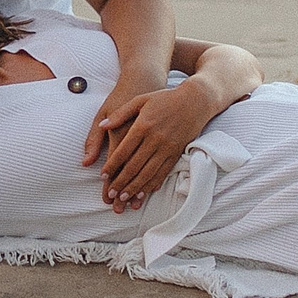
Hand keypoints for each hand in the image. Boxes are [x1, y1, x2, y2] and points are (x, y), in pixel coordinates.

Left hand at [94, 82, 215, 213]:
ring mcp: (167, 147)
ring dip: (135, 187)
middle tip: (111, 194)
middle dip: (121, 182)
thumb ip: (120, 114)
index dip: (112, 165)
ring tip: (124, 198)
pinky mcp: (177, 153)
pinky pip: (163, 172)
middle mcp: (155, 139)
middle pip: (135, 165)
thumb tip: (102, 125)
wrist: (195, 101)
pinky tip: (144, 192)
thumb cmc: (164, 99)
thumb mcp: (140, 100)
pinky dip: (153, 184)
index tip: (103, 176)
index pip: (124, 150)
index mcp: (143, 125)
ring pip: (149, 172)